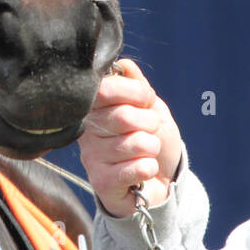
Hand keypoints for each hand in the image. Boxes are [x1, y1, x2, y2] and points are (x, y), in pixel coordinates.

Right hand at [78, 58, 182, 217]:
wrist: (161, 180)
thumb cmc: (152, 140)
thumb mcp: (150, 107)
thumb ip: (137, 86)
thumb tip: (124, 66)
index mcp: (95, 110)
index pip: (103, 89)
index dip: (132, 91)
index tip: (145, 98)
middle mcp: (88, 133)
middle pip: (121, 116)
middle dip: (148, 121)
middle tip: (150, 129)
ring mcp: (92, 159)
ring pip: (134, 143)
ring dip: (151, 146)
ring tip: (146, 152)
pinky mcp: (102, 183)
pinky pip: (137, 168)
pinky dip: (150, 167)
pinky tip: (143, 171)